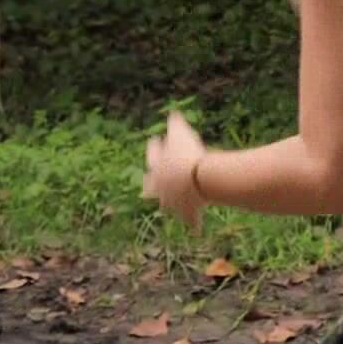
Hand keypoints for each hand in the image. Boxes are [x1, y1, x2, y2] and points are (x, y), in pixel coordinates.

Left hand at [142, 110, 206, 230]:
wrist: (195, 180)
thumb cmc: (188, 154)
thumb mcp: (181, 134)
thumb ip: (176, 123)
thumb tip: (172, 112)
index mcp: (157, 165)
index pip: (153, 152)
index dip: (156, 145)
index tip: (156, 140)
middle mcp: (160, 185)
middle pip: (151, 183)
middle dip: (150, 182)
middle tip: (146, 184)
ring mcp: (172, 200)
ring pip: (166, 204)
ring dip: (167, 203)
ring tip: (166, 206)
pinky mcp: (188, 212)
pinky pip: (192, 220)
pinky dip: (195, 224)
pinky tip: (196, 231)